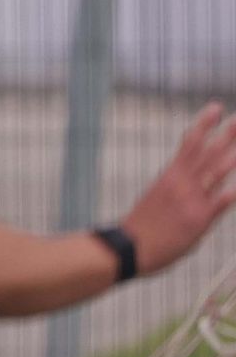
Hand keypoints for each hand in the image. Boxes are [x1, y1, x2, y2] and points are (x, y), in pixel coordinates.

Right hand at [122, 102, 235, 275]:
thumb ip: (182, 186)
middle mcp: (181, 183)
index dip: (204, 124)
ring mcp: (190, 200)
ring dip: (231, 157)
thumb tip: (191, 179)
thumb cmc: (144, 226)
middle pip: (206, 152)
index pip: (190, 143)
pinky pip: (218, 204)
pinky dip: (228, 194)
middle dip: (225, 134)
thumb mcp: (159, 198)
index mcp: (170, 175)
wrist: (130, 248)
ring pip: (214, 172)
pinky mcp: (197, 221)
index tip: (216, 108)